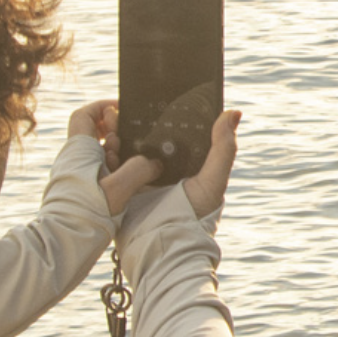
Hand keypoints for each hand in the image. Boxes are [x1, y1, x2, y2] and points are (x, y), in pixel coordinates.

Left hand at [73, 100, 158, 217]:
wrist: (63, 242)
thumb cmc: (85, 214)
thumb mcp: (118, 189)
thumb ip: (140, 169)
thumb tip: (155, 162)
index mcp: (80, 150)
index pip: (85, 115)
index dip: (102, 107)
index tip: (122, 110)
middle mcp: (74, 159)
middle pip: (94, 132)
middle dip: (116, 132)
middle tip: (132, 140)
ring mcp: (76, 174)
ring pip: (98, 152)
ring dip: (118, 154)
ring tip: (133, 164)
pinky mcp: (80, 190)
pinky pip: (99, 170)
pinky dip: (115, 170)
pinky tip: (128, 183)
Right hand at [80, 100, 240, 218]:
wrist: (167, 247)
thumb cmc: (196, 215)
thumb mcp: (213, 179)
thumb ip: (223, 148)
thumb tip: (233, 112)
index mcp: (181, 160)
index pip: (169, 128)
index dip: (161, 110)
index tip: (153, 89)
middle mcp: (158, 165)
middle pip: (143, 134)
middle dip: (132, 119)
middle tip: (124, 102)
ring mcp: (137, 175)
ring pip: (123, 146)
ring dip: (116, 132)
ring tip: (113, 120)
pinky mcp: (119, 186)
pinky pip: (109, 165)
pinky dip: (106, 153)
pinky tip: (105, 142)